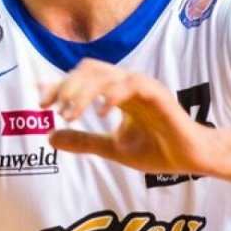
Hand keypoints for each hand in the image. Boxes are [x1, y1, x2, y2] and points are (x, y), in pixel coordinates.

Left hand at [40, 58, 210, 174]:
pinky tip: (100, 113)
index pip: (83, 78)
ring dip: (84, 92)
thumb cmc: (157, 149)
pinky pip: (132, 85)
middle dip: (67, 86)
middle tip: (53, 109)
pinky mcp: (159, 96)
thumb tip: (50, 136)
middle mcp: (127, 84)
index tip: (41, 104)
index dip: (59, 87)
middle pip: (90, 70)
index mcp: (116, 92)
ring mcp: (143, 87)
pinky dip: (113, 95)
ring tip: (71, 114)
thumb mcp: (111, 147)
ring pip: (107, 75)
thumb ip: (84, 140)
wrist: (189, 159)